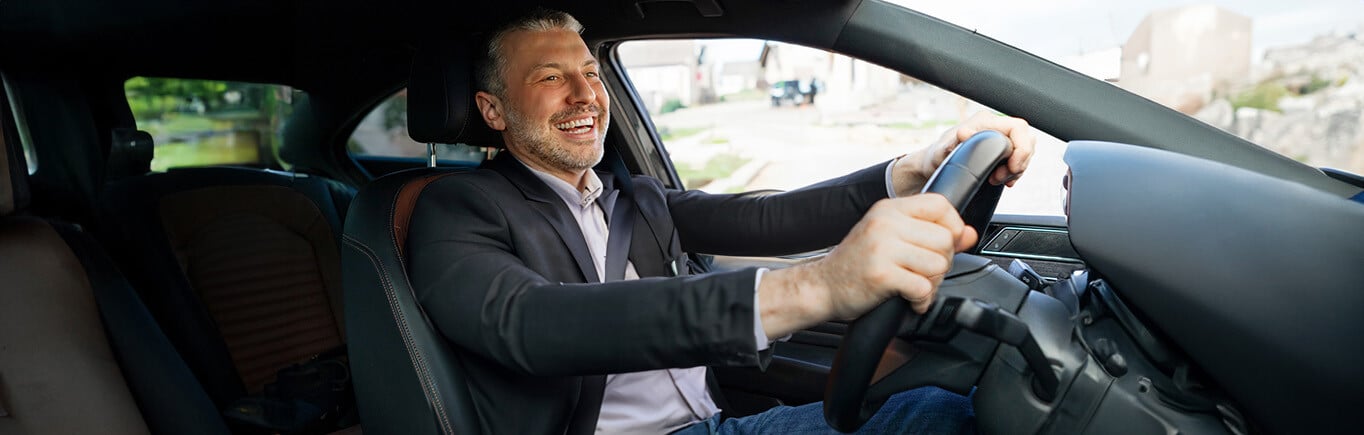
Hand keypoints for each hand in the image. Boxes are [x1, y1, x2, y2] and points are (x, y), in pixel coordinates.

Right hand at [756, 195, 976, 338]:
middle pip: (944, 239)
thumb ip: (929, 233)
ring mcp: (882, 248)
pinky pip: (923, 287)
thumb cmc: (857, 263)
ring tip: (914, 286)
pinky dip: (921, 300)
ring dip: (932, 283)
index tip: (945, 244)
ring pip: (938, 264)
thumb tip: (968, 234)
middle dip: (942, 263)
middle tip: (923, 273)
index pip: (940, 204)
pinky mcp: (881, 275)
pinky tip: (909, 300)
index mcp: (888, 209)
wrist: (822, 287)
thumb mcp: (890, 237)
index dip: (952, 226)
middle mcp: (885, 223)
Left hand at [899, 112, 1035, 190]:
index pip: (1019, 128)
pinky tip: (1002, 180)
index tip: (1012, 167)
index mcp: (984, 122)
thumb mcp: (941, 151)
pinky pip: (1018, 159)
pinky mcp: (1000, 151)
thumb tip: (965, 132)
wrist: (933, 166)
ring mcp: (998, 138)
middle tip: (1000, 177)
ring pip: (1024, 151)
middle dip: (1020, 162)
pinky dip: (1014, 172)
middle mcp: (994, 127)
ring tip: (997, 179)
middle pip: (1026, 140)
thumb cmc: (936, 156)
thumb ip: (955, 142)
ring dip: (1016, 169)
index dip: (1022, 148)